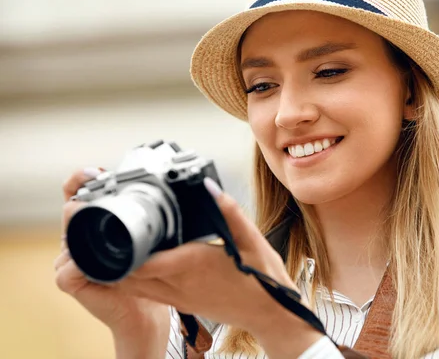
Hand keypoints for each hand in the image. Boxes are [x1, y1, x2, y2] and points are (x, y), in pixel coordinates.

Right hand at [54, 168, 169, 357]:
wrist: (145, 312)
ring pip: (67, 235)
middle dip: (81, 200)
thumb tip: (173, 194)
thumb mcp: (151, 240)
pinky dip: (83, 265)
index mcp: (95, 226)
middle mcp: (78, 239)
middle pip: (70, 210)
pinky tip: (97, 265)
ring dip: (84, 231)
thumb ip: (152, 218)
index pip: (78, 194)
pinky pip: (68, 267)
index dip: (81, 179)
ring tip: (104, 232)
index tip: (96, 171)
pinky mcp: (68, 280)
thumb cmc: (148, 274)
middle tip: (98, 192)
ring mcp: (70, 259)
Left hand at [116, 179, 322, 357]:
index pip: (145, 260)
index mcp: (194, 264)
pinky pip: (148, 293)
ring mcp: (179, 297)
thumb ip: (230, 213)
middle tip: (105, 232)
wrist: (270, 315)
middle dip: (114, 256)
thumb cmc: (263, 280)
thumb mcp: (253, 240)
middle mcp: (180, 284)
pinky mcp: (182, 304)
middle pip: (131, 274)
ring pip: (135, 287)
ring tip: (112, 248)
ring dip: (120, 270)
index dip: (124, 247)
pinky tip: (134, 267)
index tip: (112, 226)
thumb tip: (210, 188)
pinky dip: (134, 281)